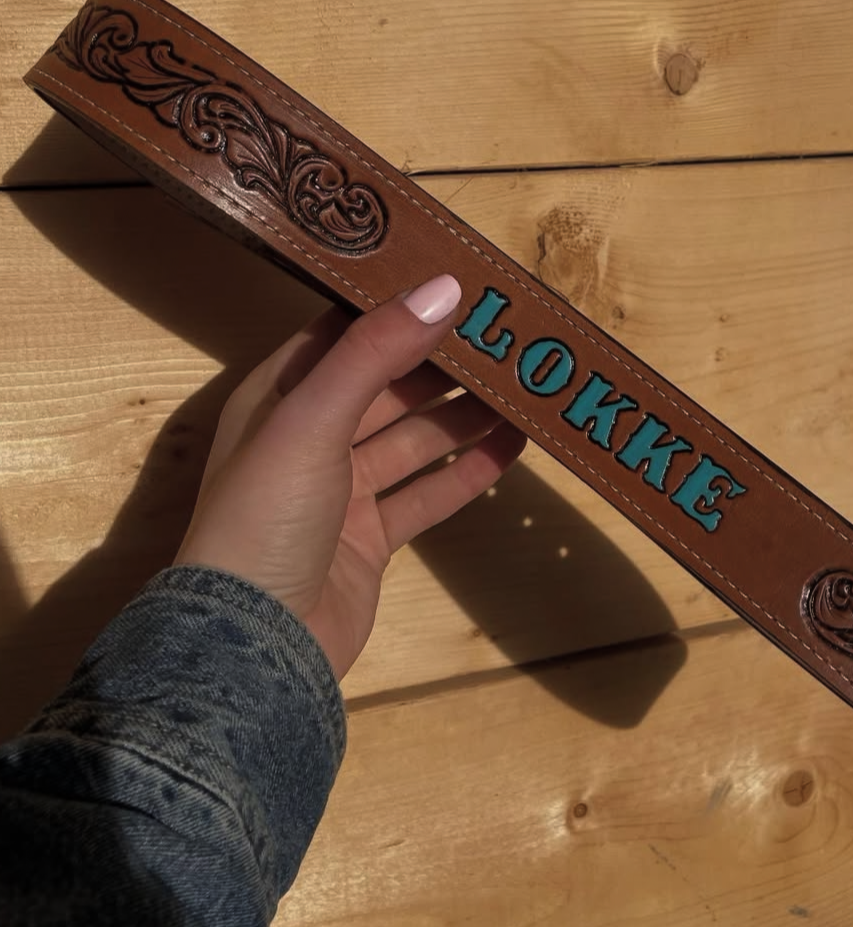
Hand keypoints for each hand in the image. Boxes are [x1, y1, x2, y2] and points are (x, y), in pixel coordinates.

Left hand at [175, 274, 525, 678]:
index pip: (344, 334)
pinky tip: (512, 448)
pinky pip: (427, 493)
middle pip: (389, 386)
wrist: (256, 643)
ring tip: (523, 387)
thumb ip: (376, 353)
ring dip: (464, 415)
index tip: (457, 282)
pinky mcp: (372, 539)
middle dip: (444, 362)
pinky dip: (467, 471)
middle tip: (507, 337)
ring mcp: (343, 491)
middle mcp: (311, 437)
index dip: (397, 308)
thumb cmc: (266, 514)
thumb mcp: (313, 419)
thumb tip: (443, 286)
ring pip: (415, 439)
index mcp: (281, 396)